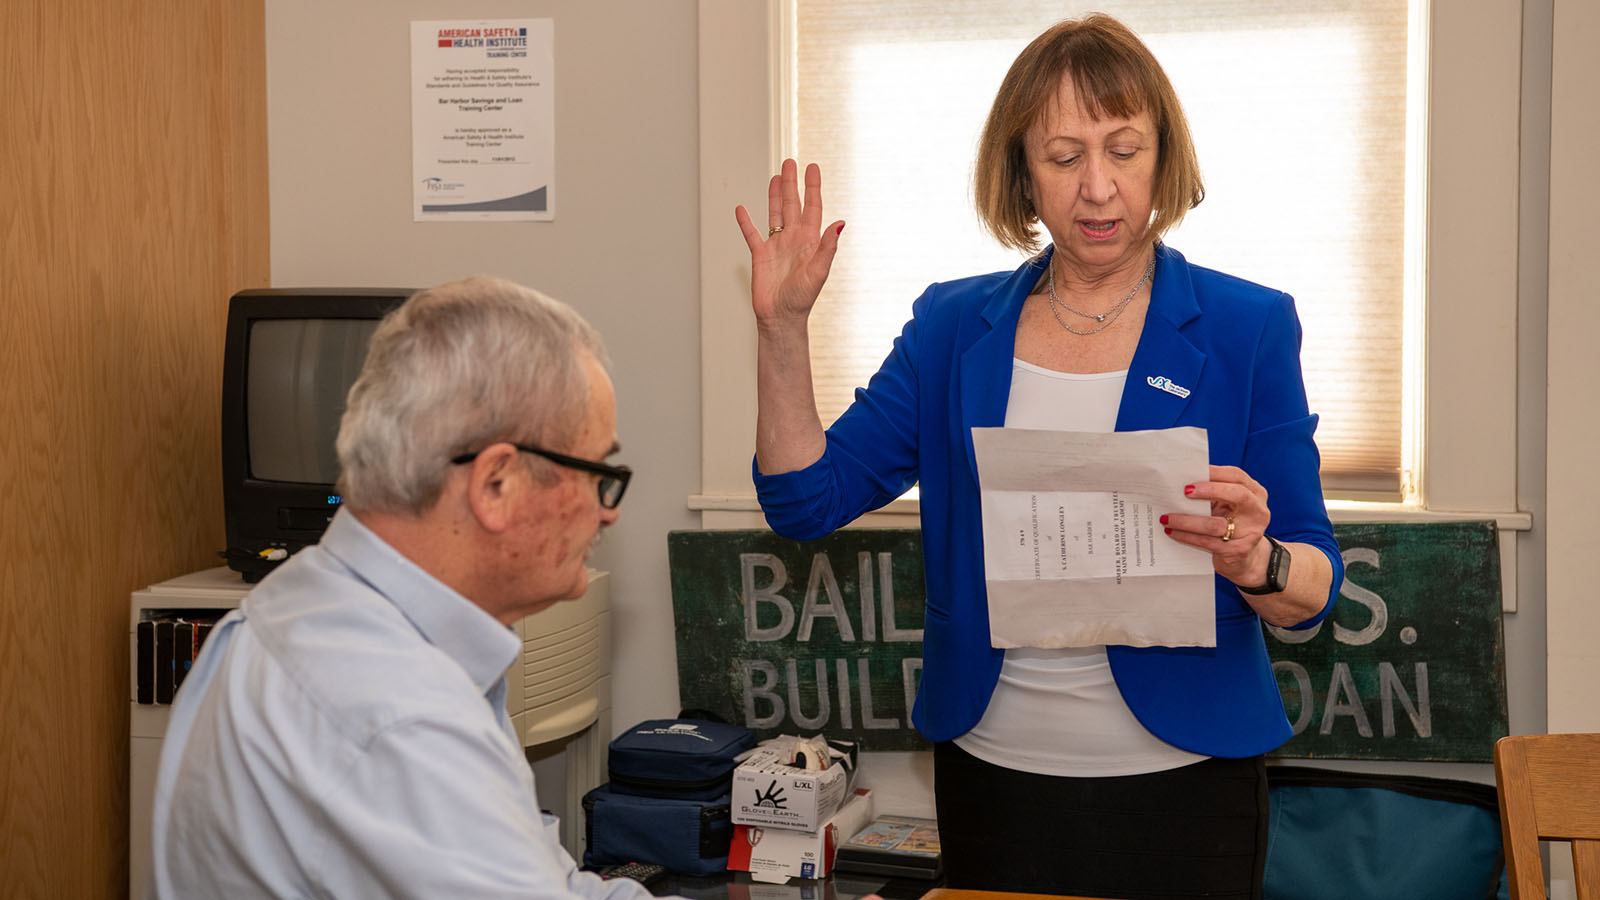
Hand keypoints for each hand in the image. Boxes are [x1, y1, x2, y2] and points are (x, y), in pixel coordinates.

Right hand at [734, 159, 845, 327]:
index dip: (812, 187)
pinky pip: (751, 234)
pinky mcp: (760, 256)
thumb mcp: (819, 271)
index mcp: (810, 241)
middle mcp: (793, 240)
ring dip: (774, 195)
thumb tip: (840, 223)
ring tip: (775, 177)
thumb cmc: (802, 299)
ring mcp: (776, 246)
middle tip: (790, 162)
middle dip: (792, 184)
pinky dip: (746, 222)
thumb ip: (828, 246)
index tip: (812, 168)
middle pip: (792, 205)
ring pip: (774, 214)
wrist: (781, 318)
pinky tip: (741, 209)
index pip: (812, 207)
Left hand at [1162, 465, 1273, 588]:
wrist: (1245, 559)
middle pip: (1237, 494)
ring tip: (1166, 518)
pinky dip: (1186, 536)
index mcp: (1255, 493)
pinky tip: (1172, 532)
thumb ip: (1213, 493)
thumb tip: (1181, 481)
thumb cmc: (1231, 524)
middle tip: (1185, 491)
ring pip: (1215, 524)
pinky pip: (1207, 541)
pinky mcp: (1238, 551)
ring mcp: (1250, 532)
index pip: (1237, 476)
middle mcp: (1258, 511)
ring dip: (1186, 521)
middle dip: (1209, 490)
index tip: (1191, 473)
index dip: (1214, 472)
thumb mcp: (1227, 505)